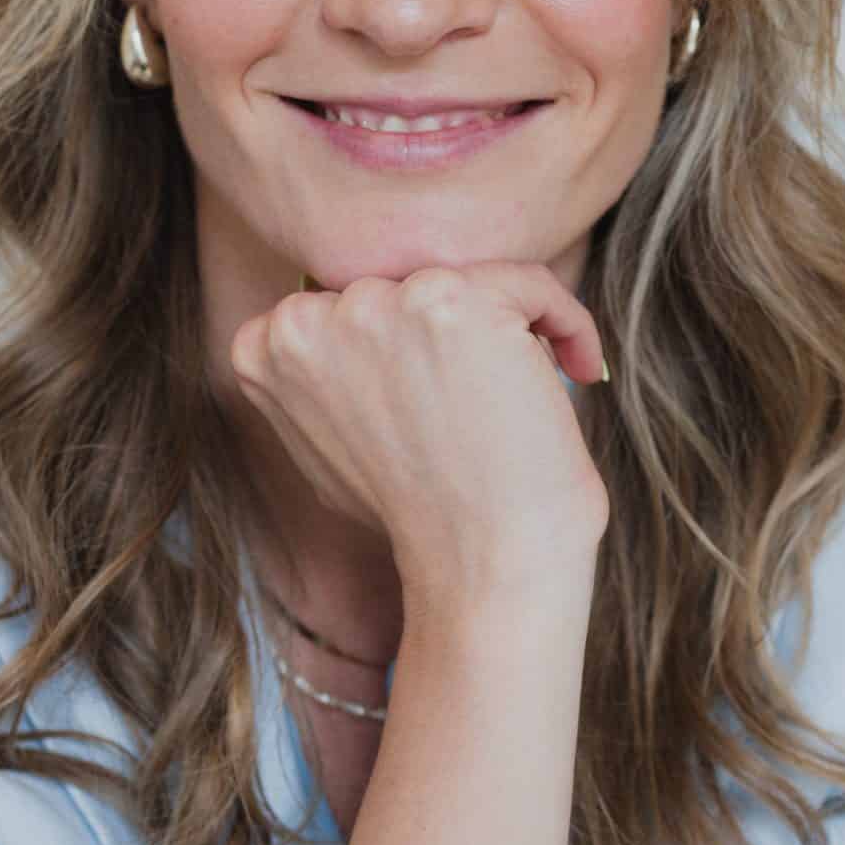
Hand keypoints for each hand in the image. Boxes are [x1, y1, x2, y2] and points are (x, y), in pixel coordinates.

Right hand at [228, 260, 609, 603]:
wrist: (481, 564)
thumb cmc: (419, 517)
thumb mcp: (327, 447)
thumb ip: (324, 381)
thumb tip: (360, 336)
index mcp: (262, 349)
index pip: (347, 306)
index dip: (406, 347)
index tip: (446, 391)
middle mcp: (307, 318)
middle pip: (401, 285)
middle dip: (452, 336)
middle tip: (487, 398)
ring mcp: (376, 305)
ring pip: (464, 280)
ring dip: (507, 328)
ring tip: (526, 392)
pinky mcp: (451, 300)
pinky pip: (529, 283)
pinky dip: (566, 320)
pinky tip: (581, 369)